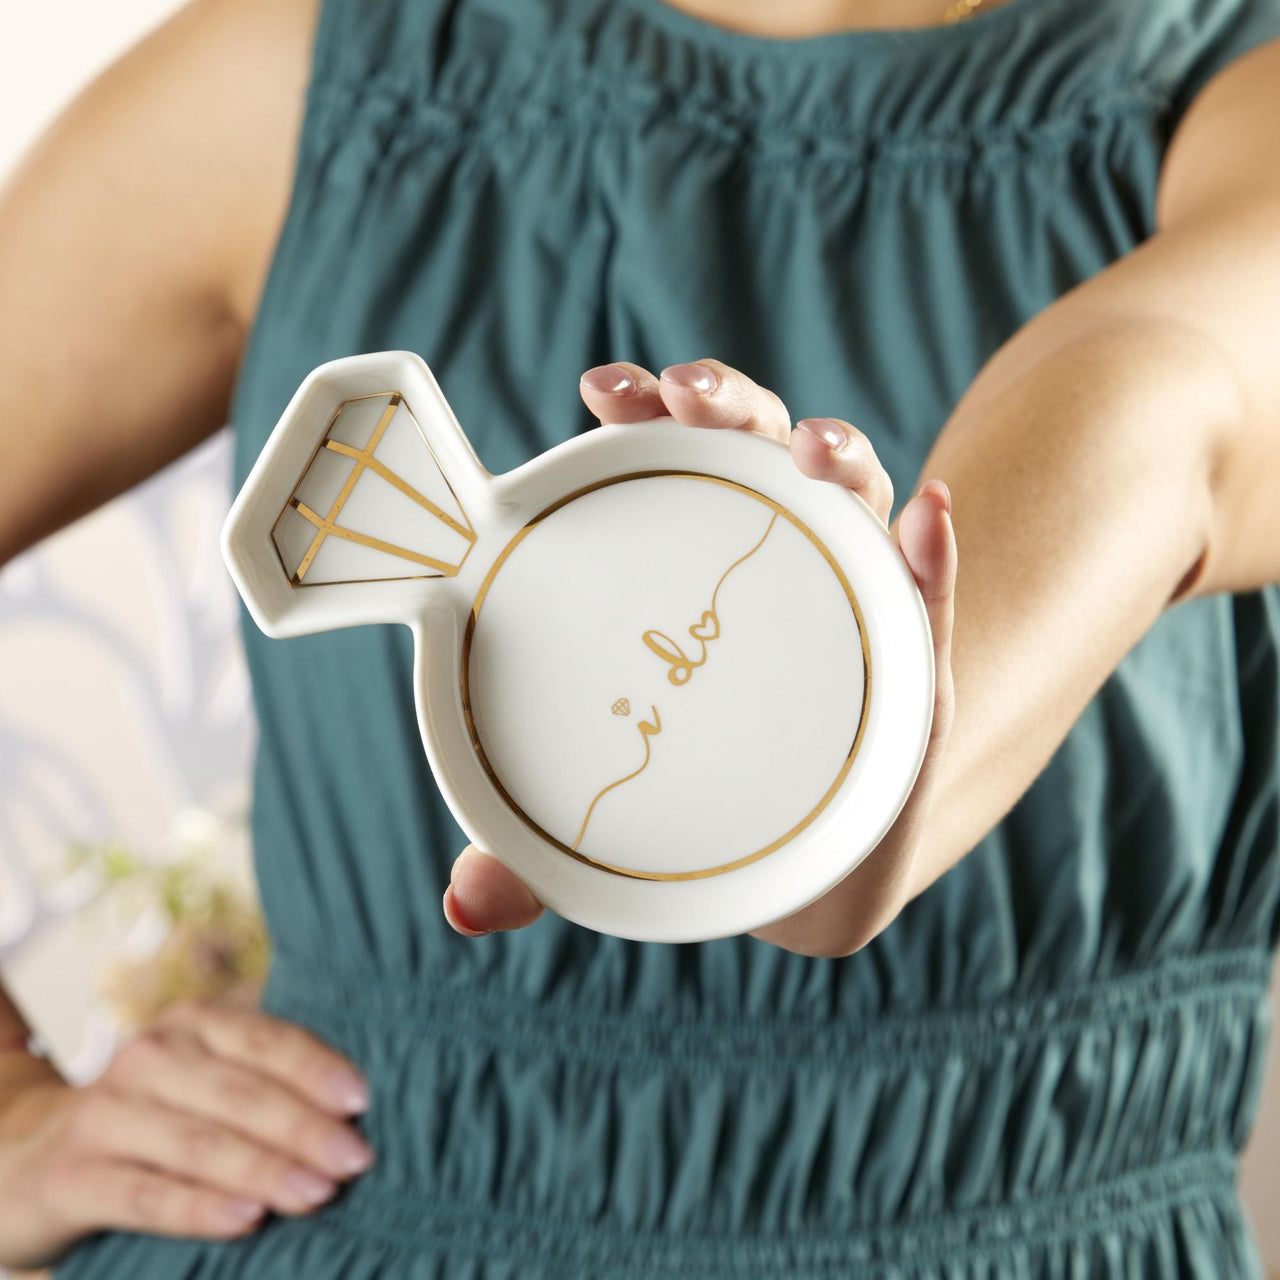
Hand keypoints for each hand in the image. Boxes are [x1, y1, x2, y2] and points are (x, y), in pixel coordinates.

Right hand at [0, 996, 373, 1269]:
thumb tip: (355, 1109)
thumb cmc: (157, 1116)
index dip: (316, 1069)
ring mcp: (107, 1114)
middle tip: (356, 1160)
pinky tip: (248, 1219)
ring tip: (319, 1193)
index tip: (362, 1102)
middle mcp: (149, 1058)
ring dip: (266, 1168)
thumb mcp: (206, 1082)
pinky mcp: (74, 1175)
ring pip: (202, 1143)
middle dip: (305, 1128)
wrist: (30, 1156)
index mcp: (193, 1024)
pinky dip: (201, 1207)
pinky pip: (147, 1195)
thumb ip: (265, 1082)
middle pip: (242, 1093)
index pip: (266, 1040)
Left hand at [442, 359, 956, 957]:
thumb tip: (462, 906)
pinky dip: (932, 551)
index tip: (604, 389)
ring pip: (848, 496)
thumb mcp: (625, 825)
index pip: (672, 468)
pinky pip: (931, 591)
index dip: (645, 414)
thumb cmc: (711, 804)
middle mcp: (777, 559)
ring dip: (833, 454)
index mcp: (696, 570)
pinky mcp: (916, 658)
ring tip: (807, 452)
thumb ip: (541, 856)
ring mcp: (852, 596)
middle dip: (730, 404)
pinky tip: (927, 515)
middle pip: (758, 453)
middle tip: (689, 397)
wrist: (823, 862)